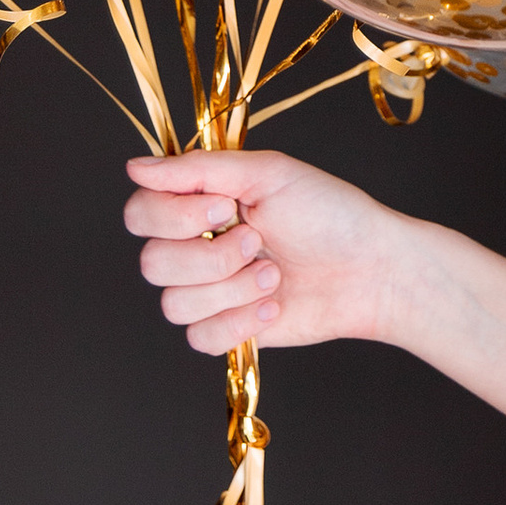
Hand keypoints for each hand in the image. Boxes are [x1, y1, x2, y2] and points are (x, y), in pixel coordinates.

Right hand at [122, 147, 414, 358]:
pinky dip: (240, 322)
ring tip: (275, 274)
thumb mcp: (268, 174)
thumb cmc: (328, 213)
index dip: (174, 216)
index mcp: (198, 205)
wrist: (371, 269)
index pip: (140, 214)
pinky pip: (200, 338)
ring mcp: (209, 291)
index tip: (226, 208)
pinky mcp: (226, 330)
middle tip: (258, 240)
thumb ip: (199, 169)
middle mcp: (195, 247)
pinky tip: (276, 304)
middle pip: (152, 264)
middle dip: (212, 257)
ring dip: (233, 289)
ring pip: (175, 305)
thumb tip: (134, 167)